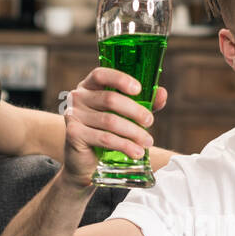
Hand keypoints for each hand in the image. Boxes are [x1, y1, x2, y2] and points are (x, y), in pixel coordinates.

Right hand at [60, 66, 167, 185]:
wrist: (86, 160)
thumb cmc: (106, 131)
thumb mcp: (125, 114)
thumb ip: (143, 102)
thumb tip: (161, 93)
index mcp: (90, 86)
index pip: (101, 74)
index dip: (120, 79)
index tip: (138, 89)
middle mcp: (78, 97)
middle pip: (110, 99)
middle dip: (135, 111)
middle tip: (150, 122)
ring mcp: (73, 115)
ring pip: (109, 121)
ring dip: (133, 132)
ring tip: (148, 142)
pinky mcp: (73, 134)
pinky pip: (104, 138)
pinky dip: (124, 146)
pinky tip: (136, 152)